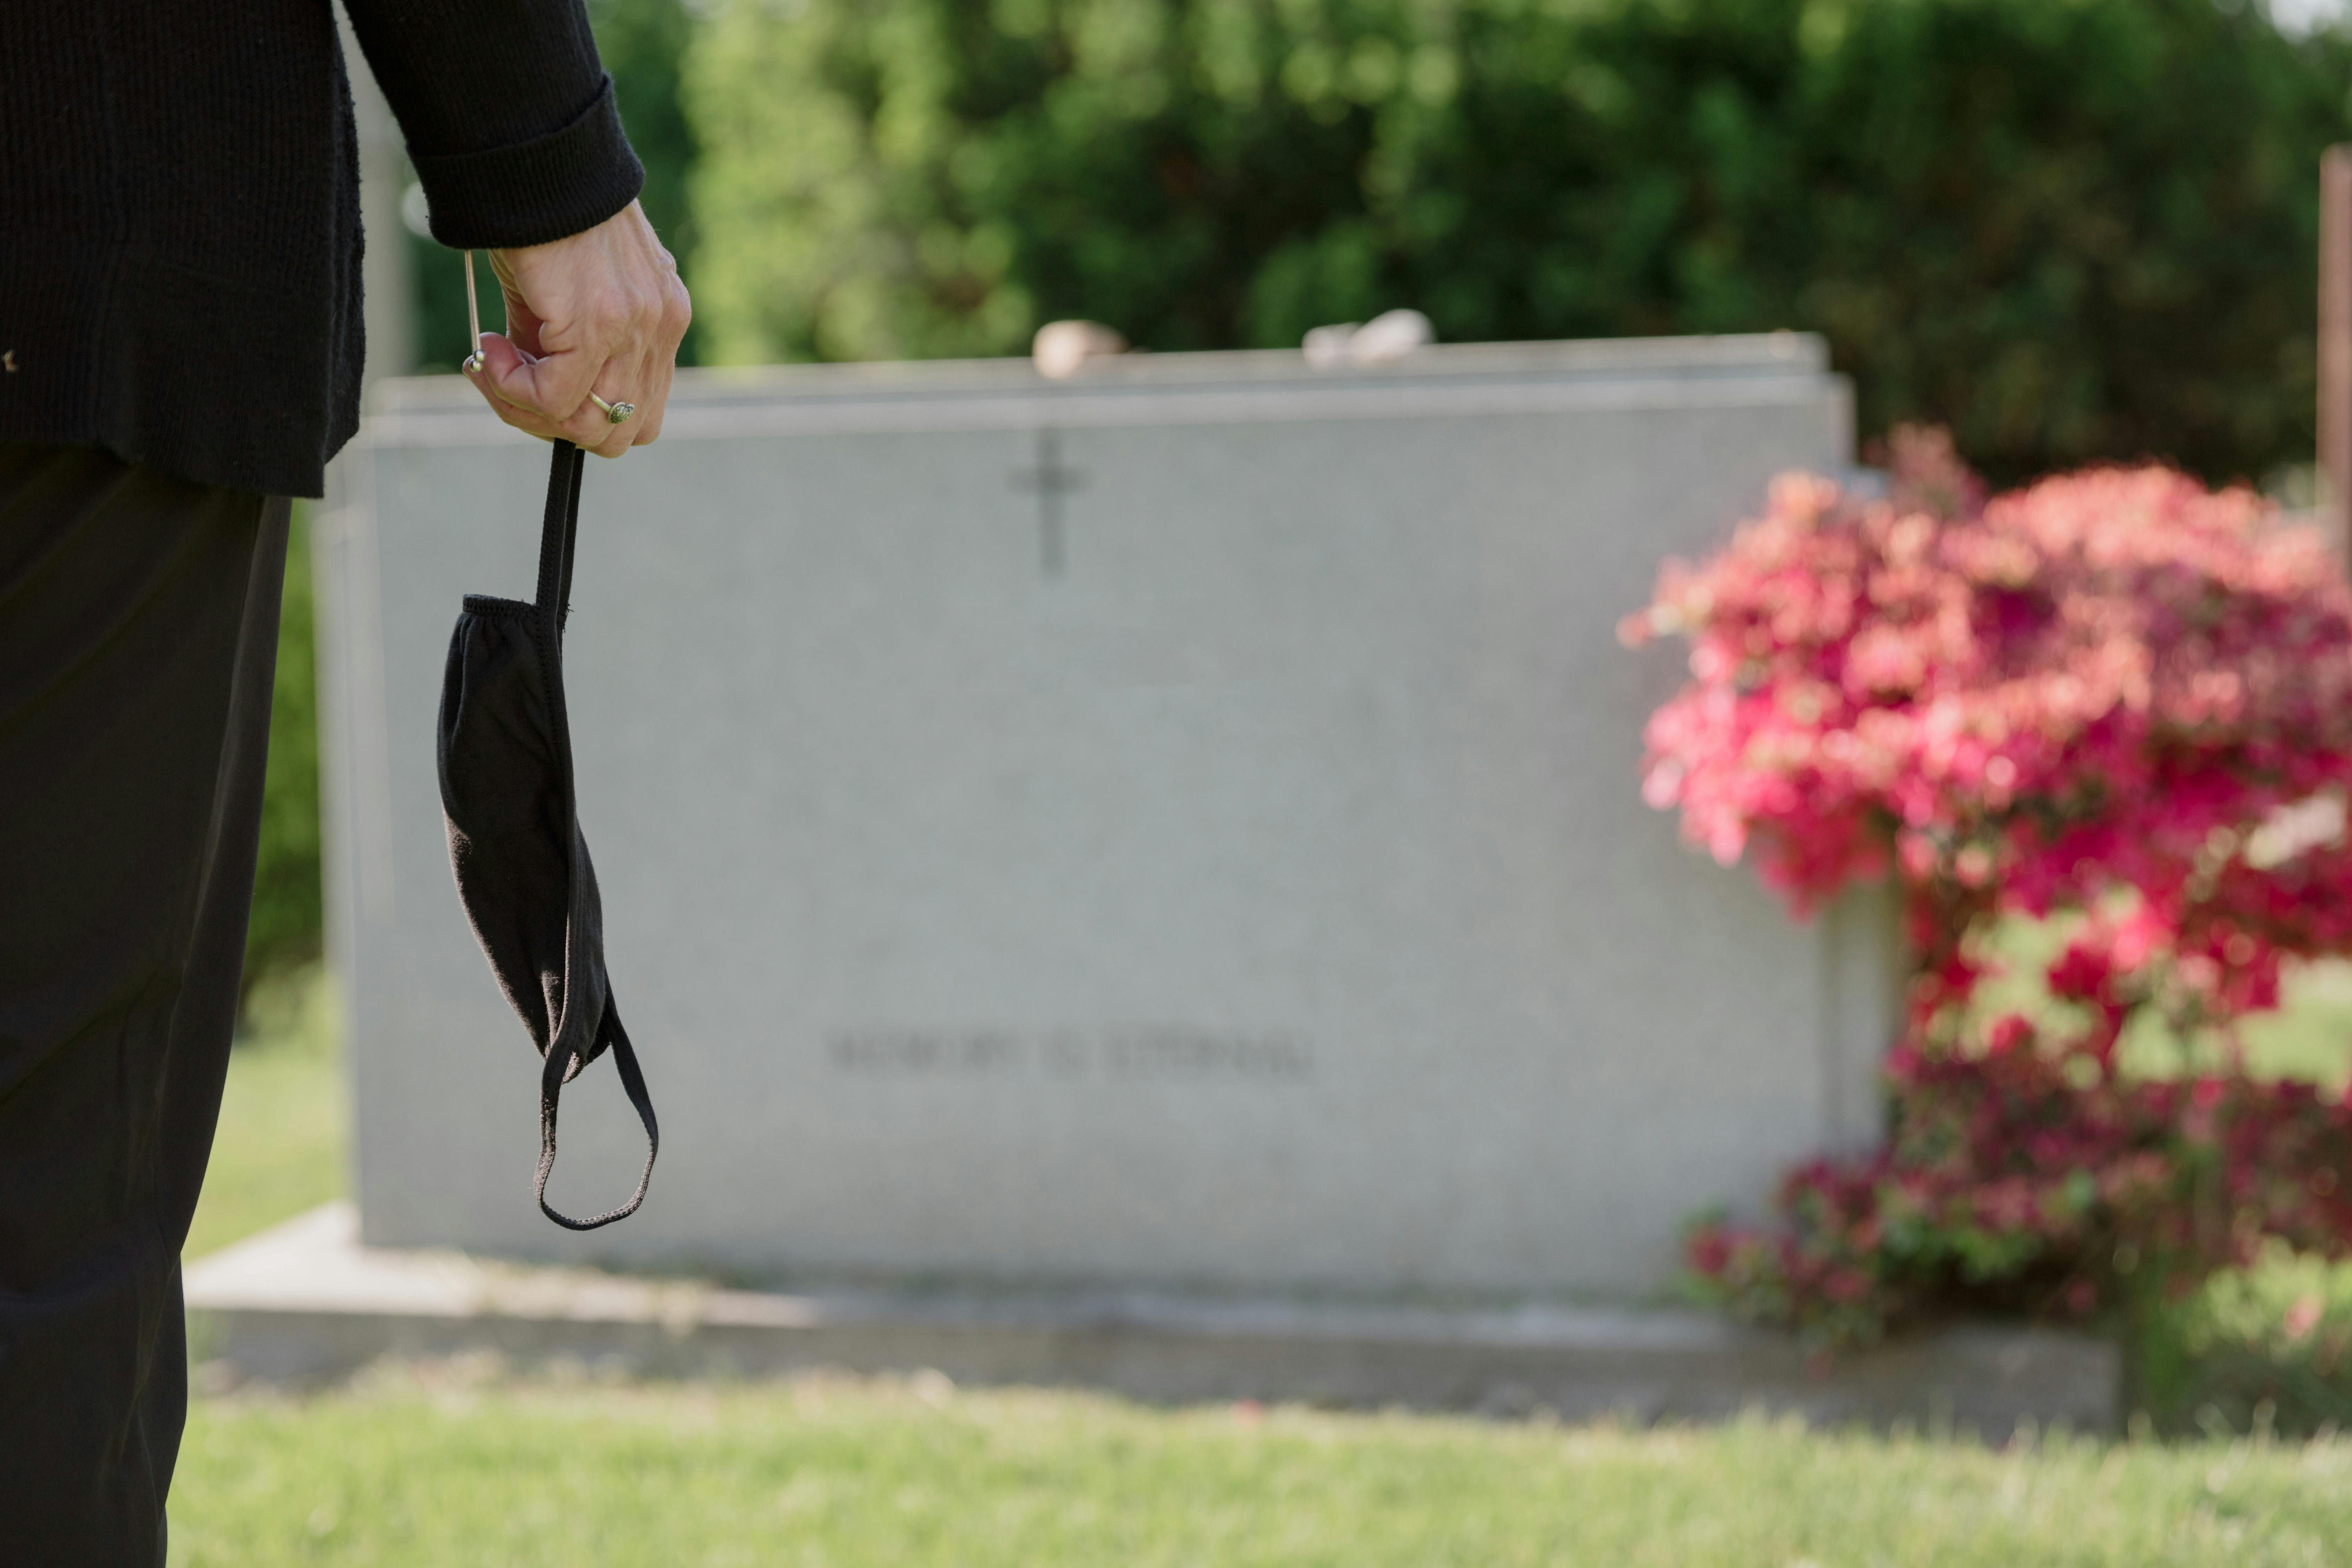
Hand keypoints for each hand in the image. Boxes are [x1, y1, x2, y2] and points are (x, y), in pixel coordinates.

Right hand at [464, 201, 690, 457]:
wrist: (538, 160)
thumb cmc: (545, 219)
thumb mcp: (566, 293)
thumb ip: (562, 347)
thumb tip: (532, 393)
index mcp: (662, 321)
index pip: (640, 412)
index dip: (583, 417)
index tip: (535, 387)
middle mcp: (660, 329)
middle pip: (618, 432)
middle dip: (553, 424)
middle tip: (506, 385)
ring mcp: (636, 329)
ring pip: (585, 424)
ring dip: (524, 408)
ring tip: (490, 366)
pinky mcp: (598, 323)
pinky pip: (554, 397)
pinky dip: (511, 388)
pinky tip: (488, 351)